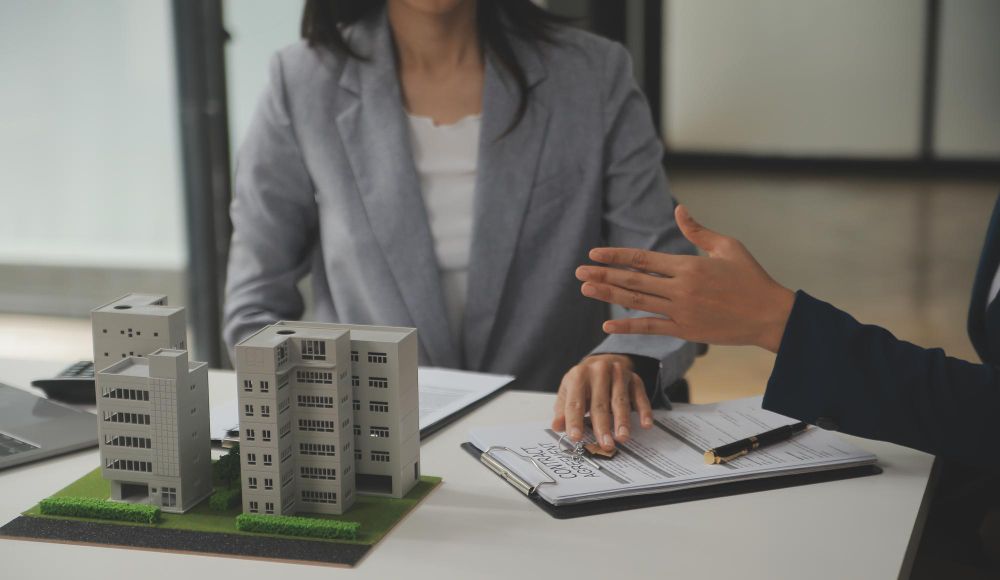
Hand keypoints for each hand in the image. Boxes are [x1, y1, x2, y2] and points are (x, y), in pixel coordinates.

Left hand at [552, 354, 652, 448]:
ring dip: (622, 421)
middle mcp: (599, 372)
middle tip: (605, 444)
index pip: (575, 402)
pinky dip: (644, 411)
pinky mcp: (635, 380)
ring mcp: (619, 375)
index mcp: (578, 376)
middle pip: (600, 404)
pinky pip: (640, 397)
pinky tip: (646, 424)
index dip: (574, 421)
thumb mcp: (569, 391)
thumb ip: (563, 410)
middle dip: (602, 426)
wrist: (604, 360)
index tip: (576, 437)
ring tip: (622, 438)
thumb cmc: (584, 381)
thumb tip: (556, 427)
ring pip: (620, 401)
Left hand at [575, 205, 795, 352]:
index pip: (642, 258)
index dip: (615, 256)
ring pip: (637, 301)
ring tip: (586, 290)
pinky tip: (608, 323)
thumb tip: (678, 209)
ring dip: (608, 295)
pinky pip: (651, 327)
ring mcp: (681, 311)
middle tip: (578, 272)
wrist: (769, 315)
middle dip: (602, 275)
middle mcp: (680, 287)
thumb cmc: (751, 278)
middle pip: (632, 280)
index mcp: (688, 265)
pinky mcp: (685, 330)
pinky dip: (628, 326)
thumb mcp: (727, 247)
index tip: (594, 254)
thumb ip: (698, 231)